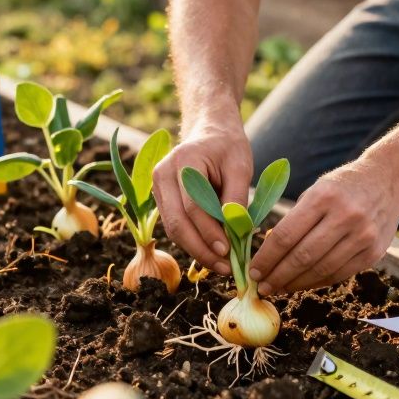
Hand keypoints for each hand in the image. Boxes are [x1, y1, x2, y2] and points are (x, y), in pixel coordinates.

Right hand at [152, 119, 252, 275]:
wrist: (209, 131)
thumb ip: (236, 197)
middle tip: (224, 268)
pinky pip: (175, 226)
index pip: (193, 206)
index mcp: (182, 161)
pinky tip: (212, 254)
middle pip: (176, 223)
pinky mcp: (162, 200)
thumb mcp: (240, 165)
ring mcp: (158, 188)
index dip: (210, 232)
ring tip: (221, 266)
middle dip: (201, 249)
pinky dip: (193, 242)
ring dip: (196, 250)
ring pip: (173, 229)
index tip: (229, 251)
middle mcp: (162, 175)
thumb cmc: (227, 146)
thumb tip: (236, 232)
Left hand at [251, 158, 398, 294]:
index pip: (287, 235)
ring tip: (279, 288)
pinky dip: (317, 281)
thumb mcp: (316, 190)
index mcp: (323, 197)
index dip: (267, 258)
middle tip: (262, 287)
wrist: (388, 182)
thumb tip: (268, 254)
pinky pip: (339, 274)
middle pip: (303, 256)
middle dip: (278, 276)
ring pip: (321, 270)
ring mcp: (362, 236)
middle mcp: (345, 216)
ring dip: (295, 284)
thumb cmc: (342, 186)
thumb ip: (295, 220)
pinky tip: (302, 284)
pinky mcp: (373, 252)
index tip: (253, 271)